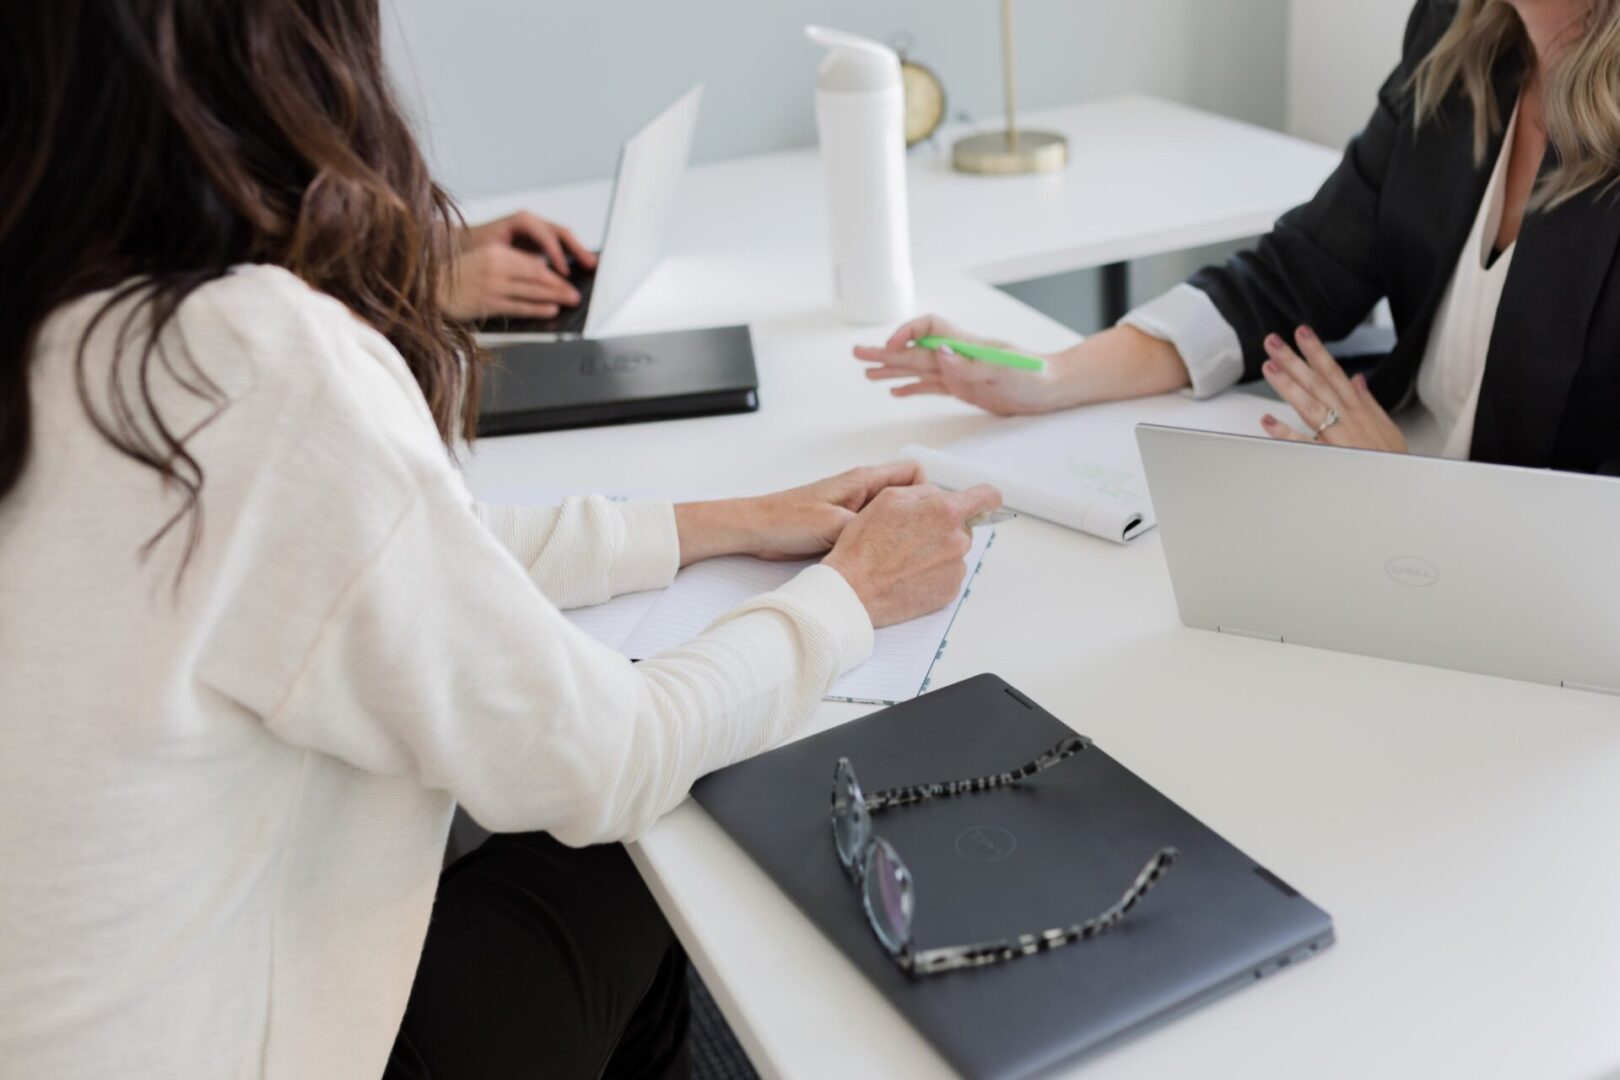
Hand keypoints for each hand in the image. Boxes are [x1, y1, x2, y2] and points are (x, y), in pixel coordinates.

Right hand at [443, 212, 597, 319]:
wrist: (432, 288)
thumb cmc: (460, 275)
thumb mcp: (485, 258)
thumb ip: (510, 263)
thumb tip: (541, 270)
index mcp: (495, 252)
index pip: (532, 262)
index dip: (554, 271)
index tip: (568, 275)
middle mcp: (494, 267)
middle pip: (536, 277)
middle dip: (560, 286)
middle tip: (575, 292)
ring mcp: (492, 286)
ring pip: (531, 292)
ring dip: (554, 298)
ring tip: (569, 301)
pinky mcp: (488, 304)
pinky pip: (519, 307)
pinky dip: (537, 309)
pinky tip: (550, 309)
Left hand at [674, 463, 925, 565]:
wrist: (755, 531)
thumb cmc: (786, 519)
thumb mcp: (833, 525)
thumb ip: (867, 528)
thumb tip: (902, 538)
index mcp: (864, 480)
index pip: (913, 472)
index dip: (929, 491)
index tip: (933, 514)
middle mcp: (863, 493)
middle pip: (908, 498)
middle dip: (920, 517)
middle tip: (927, 541)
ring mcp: (855, 511)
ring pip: (893, 518)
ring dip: (901, 534)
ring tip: (907, 555)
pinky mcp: (845, 529)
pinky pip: (875, 534)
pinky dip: (883, 546)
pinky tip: (884, 563)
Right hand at [822, 483, 1001, 627]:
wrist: (854, 589)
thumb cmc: (865, 544)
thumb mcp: (888, 498)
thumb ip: (924, 492)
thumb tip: (941, 495)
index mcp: (945, 512)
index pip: (987, 497)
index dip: (984, 498)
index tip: (981, 502)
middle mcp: (957, 540)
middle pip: (964, 527)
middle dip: (944, 527)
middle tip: (912, 536)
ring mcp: (955, 569)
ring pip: (954, 552)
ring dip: (937, 552)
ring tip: (905, 559)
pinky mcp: (949, 592)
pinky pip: (947, 575)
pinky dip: (933, 574)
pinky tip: (908, 575)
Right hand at [853, 315, 1059, 415]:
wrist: (1053, 389)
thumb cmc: (1034, 377)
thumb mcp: (1004, 373)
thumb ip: (970, 365)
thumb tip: (939, 353)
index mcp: (967, 346)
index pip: (929, 330)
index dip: (907, 335)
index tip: (890, 348)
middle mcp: (958, 355)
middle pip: (915, 351)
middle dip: (885, 352)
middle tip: (858, 355)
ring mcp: (959, 371)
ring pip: (918, 369)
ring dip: (892, 369)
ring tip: (867, 373)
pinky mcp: (964, 388)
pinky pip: (931, 386)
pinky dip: (912, 388)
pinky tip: (895, 390)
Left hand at [1259, 326, 1406, 451]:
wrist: (1398, 487)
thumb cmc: (1390, 460)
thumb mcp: (1387, 426)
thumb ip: (1368, 401)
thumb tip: (1357, 379)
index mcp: (1358, 409)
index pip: (1334, 373)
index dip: (1317, 352)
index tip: (1302, 333)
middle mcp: (1347, 418)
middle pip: (1317, 383)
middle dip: (1295, 360)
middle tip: (1273, 342)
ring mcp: (1337, 436)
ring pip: (1310, 405)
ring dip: (1289, 385)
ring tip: (1269, 367)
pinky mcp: (1330, 457)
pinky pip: (1304, 444)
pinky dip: (1285, 433)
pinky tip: (1267, 421)